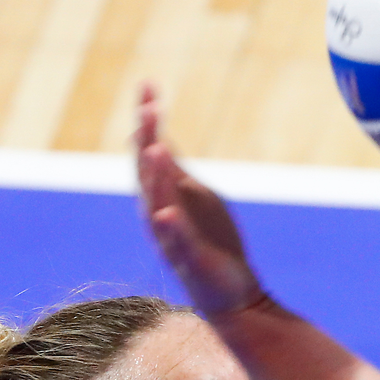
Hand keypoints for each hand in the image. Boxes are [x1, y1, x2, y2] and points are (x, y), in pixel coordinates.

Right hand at [134, 85, 264, 317]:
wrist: (231, 294)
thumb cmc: (212, 243)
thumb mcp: (193, 195)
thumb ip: (173, 169)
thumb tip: (156, 136)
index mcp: (163, 194)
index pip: (148, 151)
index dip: (147, 119)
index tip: (148, 85)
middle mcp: (158, 212)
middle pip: (147, 171)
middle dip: (148, 140)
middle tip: (150, 108)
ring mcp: (172, 237)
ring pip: (157, 203)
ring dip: (154, 178)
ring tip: (155, 150)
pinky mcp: (189, 260)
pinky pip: (176, 242)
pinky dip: (169, 227)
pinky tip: (165, 214)